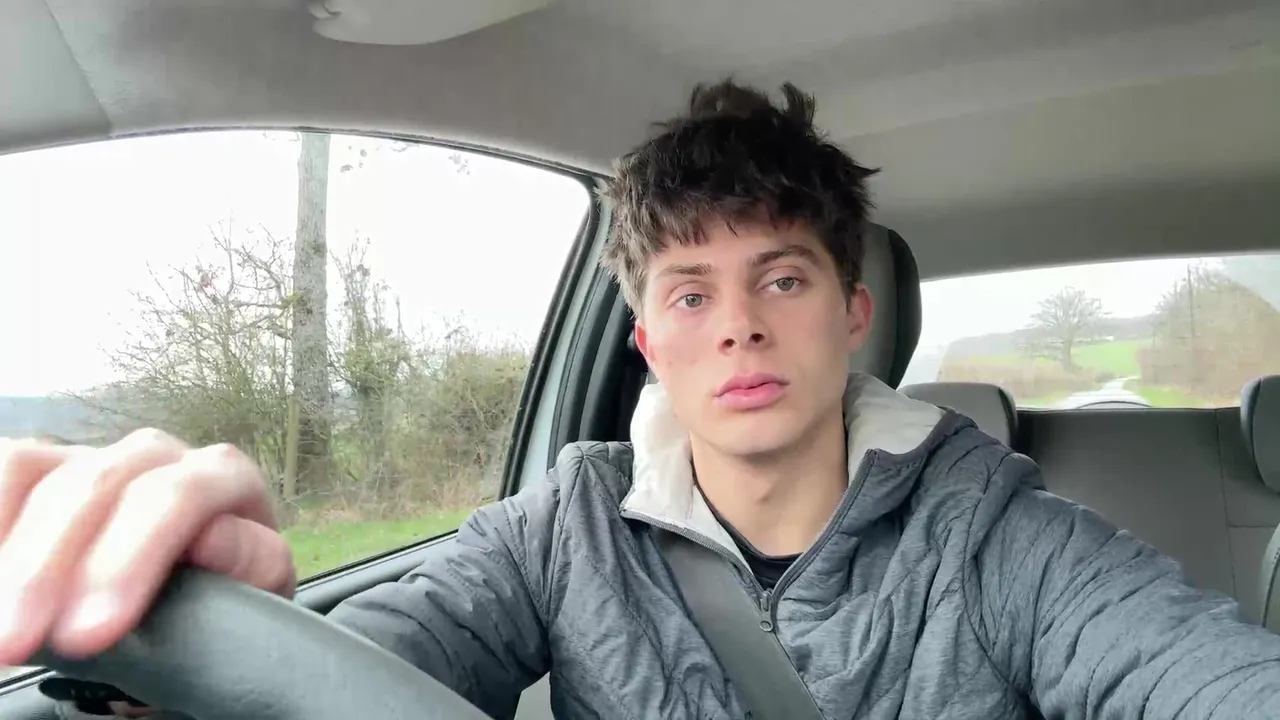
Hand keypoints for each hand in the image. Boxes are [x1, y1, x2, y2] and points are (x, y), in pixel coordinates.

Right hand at [0, 429, 295, 666]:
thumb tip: (210, 539)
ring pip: (37, 474)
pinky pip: (7, 470)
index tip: (91, 634)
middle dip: (48, 570)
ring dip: (9, 551)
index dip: (127, 563)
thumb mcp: (257, 588)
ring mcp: (93, 454)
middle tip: (17, 640)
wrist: (197, 594)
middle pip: (95, 487)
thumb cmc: (229, 595)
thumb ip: (250, 561)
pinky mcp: (41, 467)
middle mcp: (157, 454)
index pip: (176, 499)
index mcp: (222, 475)